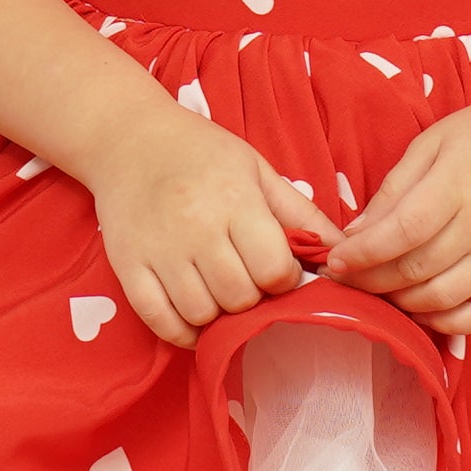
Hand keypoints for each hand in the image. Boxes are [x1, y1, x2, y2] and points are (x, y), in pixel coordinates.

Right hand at [83, 111, 337, 348]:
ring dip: (218, 315)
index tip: (275, 268)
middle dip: (252, 298)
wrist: (128, 138)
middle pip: (240, 297)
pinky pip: (160, 321)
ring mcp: (158, 250)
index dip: (283, 279)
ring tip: (220, 293)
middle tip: (246, 280)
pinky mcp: (127, 266)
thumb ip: (302, 214)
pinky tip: (194, 318)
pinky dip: (182, 332)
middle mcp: (195, 227)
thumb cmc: (202, 152)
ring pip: (202, 314)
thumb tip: (343, 254)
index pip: (274, 270)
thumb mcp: (257, 170)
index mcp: (234, 200)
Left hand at [323, 94, 470, 340]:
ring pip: (445, 298)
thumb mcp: (432, 143)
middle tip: (347, 280)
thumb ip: (394, 189)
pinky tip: (422, 312)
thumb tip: (355, 234)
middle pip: (419, 269)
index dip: (364, 253)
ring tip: (380, 293)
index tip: (336, 262)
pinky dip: (448, 324)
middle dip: (372, 281)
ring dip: (403, 304)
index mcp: (459, 182)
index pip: (404, 230)